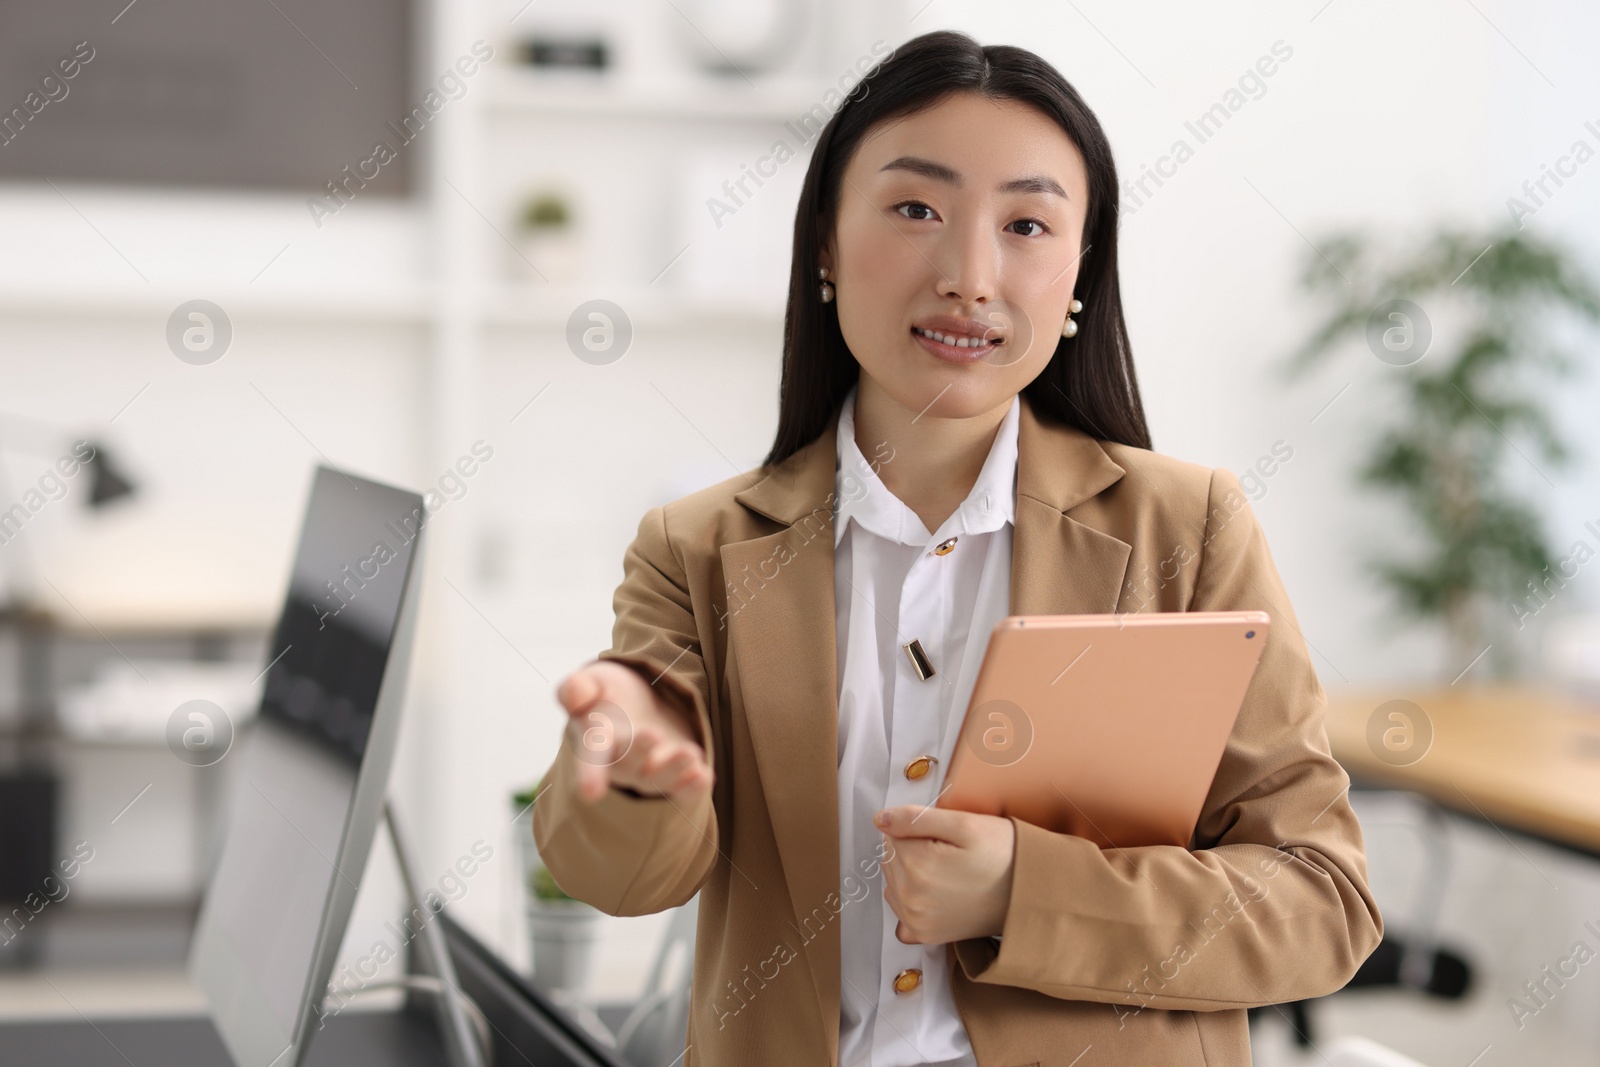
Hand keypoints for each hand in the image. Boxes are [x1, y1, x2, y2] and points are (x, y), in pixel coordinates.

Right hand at [553, 660, 711, 803]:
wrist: (643, 699)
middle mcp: (622, 763)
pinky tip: (704, 777)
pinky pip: (682, 790)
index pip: (590, 758)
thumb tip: (573, 694)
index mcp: (595, 742)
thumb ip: (577, 687)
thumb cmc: (610, 693)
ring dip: (673, 769)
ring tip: (689, 753)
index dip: (589, 775)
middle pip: (629, 765)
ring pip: (658, 779)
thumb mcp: (594, 680)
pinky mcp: (677, 775)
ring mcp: (650, 772)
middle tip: (653, 733)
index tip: (591, 792)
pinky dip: (692, 787)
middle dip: (640, 752)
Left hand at [876, 805, 1014, 944]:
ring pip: (892, 882)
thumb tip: (880, 819)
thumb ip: (915, 818)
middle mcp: (910, 899)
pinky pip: (900, 909)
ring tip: (947, 871)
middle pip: (890, 859)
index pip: (892, 834)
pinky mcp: (926, 935)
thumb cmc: (1002, 854)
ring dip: (910, 872)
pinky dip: (911, 898)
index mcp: (917, 867)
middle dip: (912, 849)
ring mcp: (916, 922)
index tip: (944, 836)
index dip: (918, 829)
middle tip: (950, 852)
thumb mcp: (964, 823)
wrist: (1030, 895)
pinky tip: (936, 892)